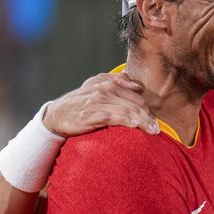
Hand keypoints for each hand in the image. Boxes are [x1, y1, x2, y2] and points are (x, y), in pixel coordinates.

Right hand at [43, 73, 158, 136]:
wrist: (56, 115)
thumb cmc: (79, 103)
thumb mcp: (96, 86)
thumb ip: (116, 81)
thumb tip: (137, 86)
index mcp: (108, 82)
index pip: (136, 97)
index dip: (148, 109)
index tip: (155, 121)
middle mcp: (104, 90)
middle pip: (135, 104)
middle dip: (148, 117)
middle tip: (157, 129)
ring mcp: (97, 102)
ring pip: (127, 111)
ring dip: (142, 122)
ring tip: (152, 132)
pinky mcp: (90, 115)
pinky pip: (113, 117)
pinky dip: (126, 121)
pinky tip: (135, 126)